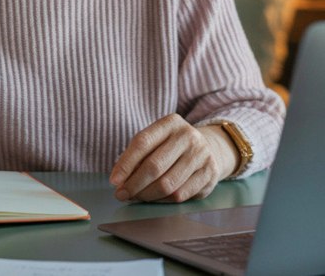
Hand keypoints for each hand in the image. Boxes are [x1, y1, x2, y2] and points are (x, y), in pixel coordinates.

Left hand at [109, 114, 238, 202]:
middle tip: (121, 194)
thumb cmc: (172, 147)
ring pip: (167, 185)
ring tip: (136, 197)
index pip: (143, 142)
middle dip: (134, 184)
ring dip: (146, 195)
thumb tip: (121, 181)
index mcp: (171, 123)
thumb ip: (139, 156)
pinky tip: (154, 199)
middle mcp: (188, 136)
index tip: (114, 180)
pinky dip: (162, 201)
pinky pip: (180, 195)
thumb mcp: (157, 141)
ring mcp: (201, 155)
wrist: (210, 149)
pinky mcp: (209, 174)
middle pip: (154, 166)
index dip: (125, 163)